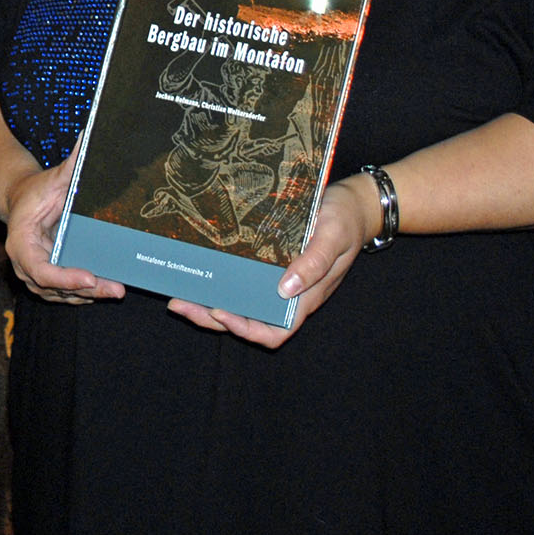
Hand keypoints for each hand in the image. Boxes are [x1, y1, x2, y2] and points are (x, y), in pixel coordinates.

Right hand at [2, 159, 124, 304]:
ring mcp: (34, 274)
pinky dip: (84, 294)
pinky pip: (64, 293)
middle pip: (53, 288)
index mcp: (21, 241)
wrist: (23, 200)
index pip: (40, 269)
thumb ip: (71, 163)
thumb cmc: (38, 190)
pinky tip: (106, 289)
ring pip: (60, 295)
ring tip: (116, 290)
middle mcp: (24, 263)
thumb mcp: (54, 177)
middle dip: (85, 291)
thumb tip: (88, 137)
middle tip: (116, 289)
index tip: (90, 278)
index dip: (64, 278)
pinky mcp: (46, 278)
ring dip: (88, 296)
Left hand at [167, 171, 377, 347]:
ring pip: (241, 304)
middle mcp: (289, 295)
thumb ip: (314, 262)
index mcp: (306, 297)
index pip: (275, 331)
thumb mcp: (333, 235)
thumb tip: (285, 289)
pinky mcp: (272, 265)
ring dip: (210, 304)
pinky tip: (203, 272)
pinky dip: (222, 283)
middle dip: (212, 318)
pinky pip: (243, 282)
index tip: (219, 312)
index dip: (245, 329)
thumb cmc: (346, 220)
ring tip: (180, 295)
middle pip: (249, 321)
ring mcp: (279, 281)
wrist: (354, 203)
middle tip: (178, 304)